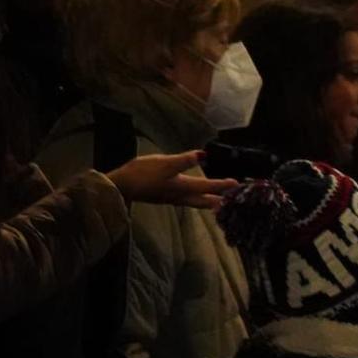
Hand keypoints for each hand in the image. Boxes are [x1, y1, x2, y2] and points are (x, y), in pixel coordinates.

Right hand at [107, 151, 237, 209]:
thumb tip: (203, 155)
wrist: (121, 187)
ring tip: (221, 202)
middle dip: (220, 200)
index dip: (223, 185)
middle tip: (234, 200)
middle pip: (205, 201)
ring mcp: (173, 199)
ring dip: (210, 202)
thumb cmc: (142, 174)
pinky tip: (195, 197)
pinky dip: (198, 200)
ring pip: (197, 202)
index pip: (208, 186)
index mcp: (184, 187)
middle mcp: (181, 196)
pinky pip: (188, 201)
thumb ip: (184, 160)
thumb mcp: (164, 163)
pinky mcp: (165, 198)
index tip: (237, 184)